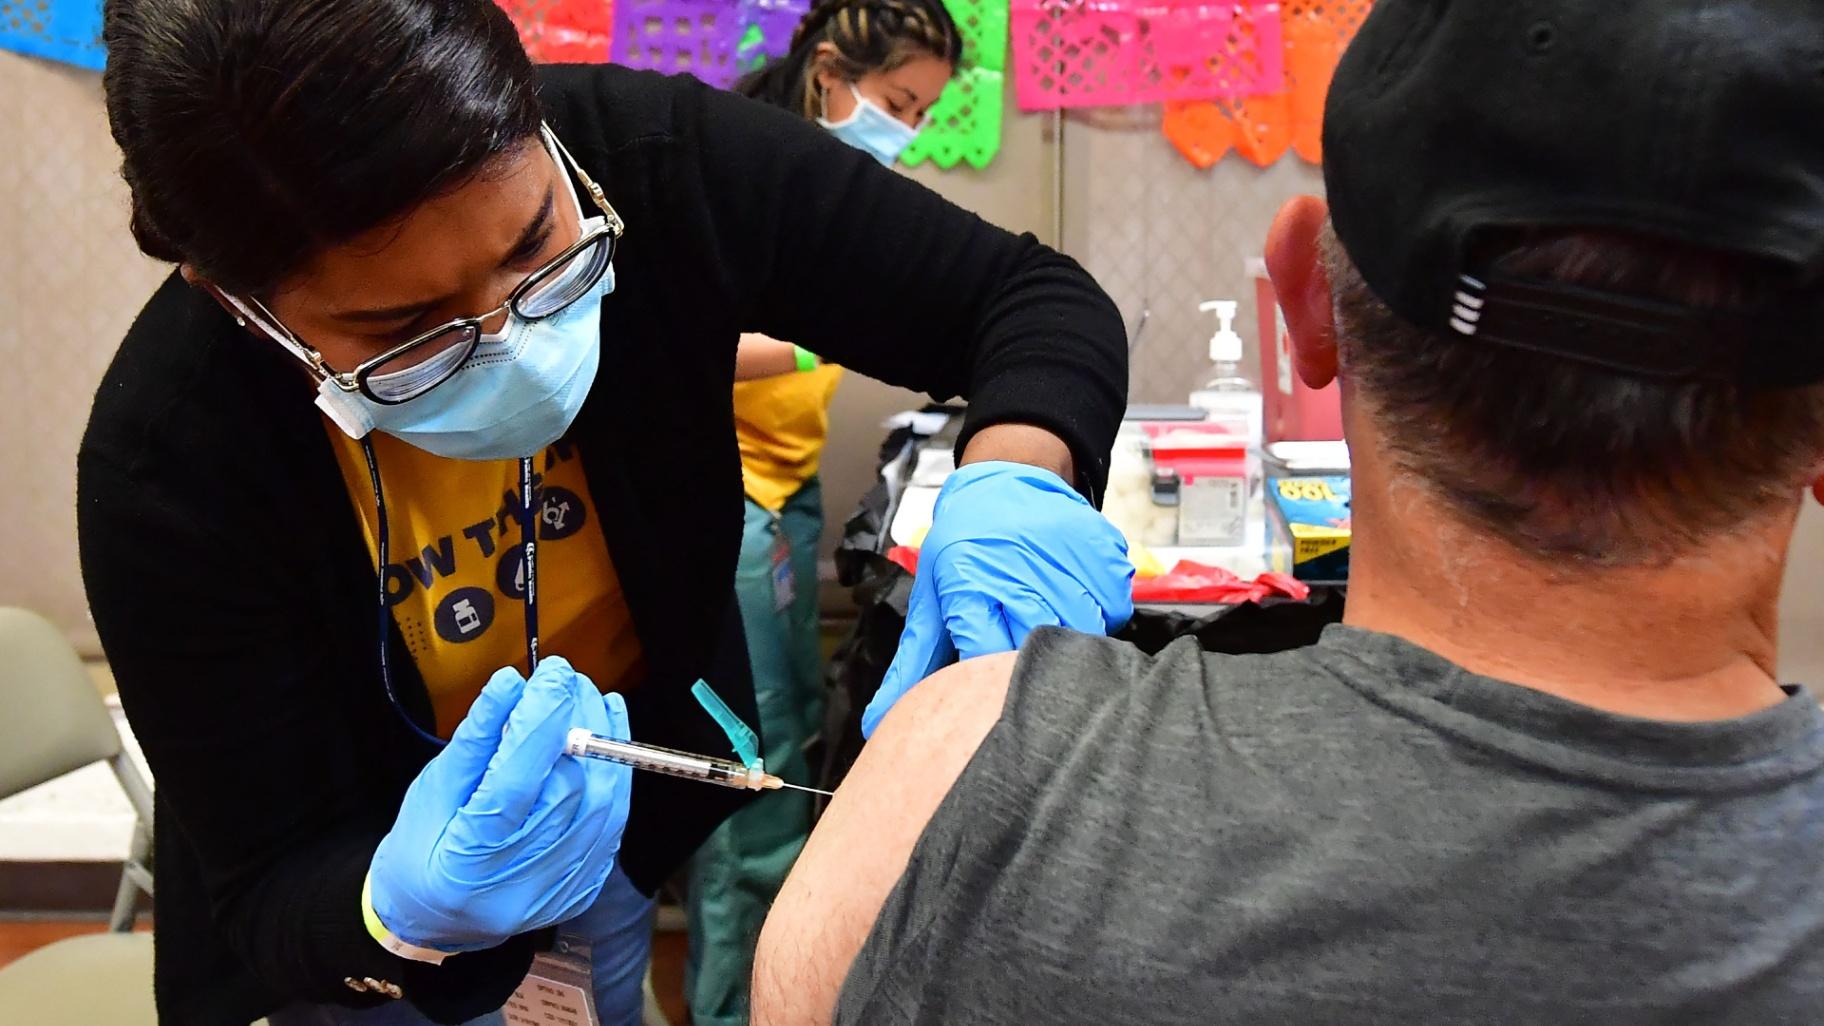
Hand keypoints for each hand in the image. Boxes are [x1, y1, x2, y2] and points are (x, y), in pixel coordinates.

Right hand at [368, 657, 631, 951]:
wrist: (433, 919)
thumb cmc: (421, 852)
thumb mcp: (431, 790)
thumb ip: (476, 738)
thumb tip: (511, 685)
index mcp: (467, 861)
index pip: (517, 780)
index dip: (541, 720)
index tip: (552, 674)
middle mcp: (519, 884)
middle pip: (571, 790)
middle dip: (576, 723)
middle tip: (567, 680)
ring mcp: (557, 891)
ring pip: (604, 804)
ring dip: (604, 743)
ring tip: (589, 700)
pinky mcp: (583, 887)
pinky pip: (613, 822)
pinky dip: (613, 774)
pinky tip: (606, 738)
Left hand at [863, 461, 1133, 736]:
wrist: (1009, 476)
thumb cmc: (964, 545)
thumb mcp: (931, 599)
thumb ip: (912, 665)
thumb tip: (879, 723)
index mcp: (971, 586)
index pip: (988, 661)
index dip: (992, 680)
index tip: (992, 688)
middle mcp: (1022, 574)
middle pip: (1040, 650)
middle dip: (1033, 663)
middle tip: (1026, 650)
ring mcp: (1069, 562)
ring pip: (1084, 633)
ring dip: (1071, 637)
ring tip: (1049, 614)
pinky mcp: (1104, 554)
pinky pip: (1115, 609)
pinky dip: (1102, 612)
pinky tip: (1076, 593)